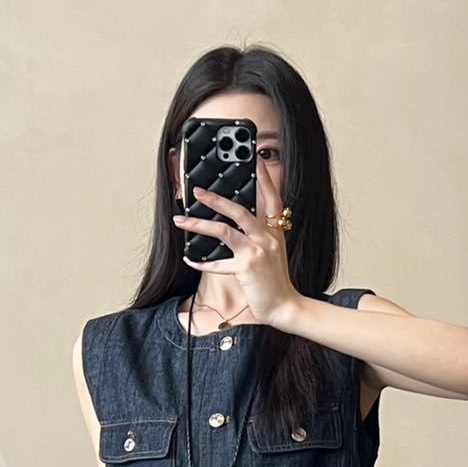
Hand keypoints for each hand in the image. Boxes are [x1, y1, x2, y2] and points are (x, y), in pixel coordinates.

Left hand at [171, 152, 301, 326]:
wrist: (285, 306)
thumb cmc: (276, 281)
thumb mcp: (273, 252)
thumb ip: (260, 236)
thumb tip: (236, 224)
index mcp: (274, 232)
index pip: (271, 198)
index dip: (264, 178)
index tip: (254, 159)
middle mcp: (266, 237)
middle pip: (239, 209)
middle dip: (216, 198)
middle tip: (198, 192)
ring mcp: (256, 251)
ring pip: (223, 230)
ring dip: (199, 224)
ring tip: (182, 220)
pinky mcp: (245, 268)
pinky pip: (217, 263)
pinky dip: (201, 262)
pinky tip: (189, 258)